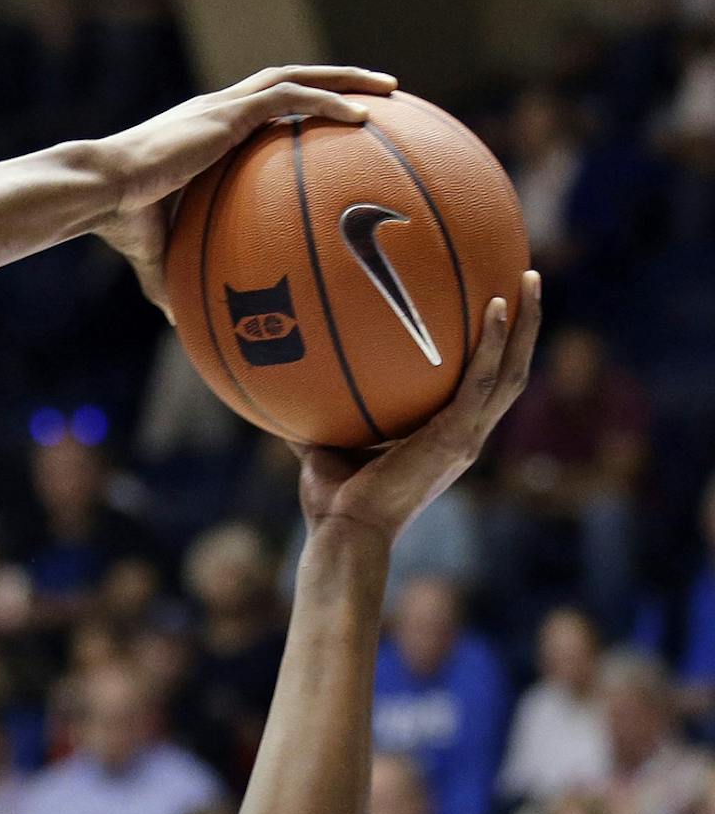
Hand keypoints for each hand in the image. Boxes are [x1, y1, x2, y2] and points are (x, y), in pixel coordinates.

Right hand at [93, 65, 397, 315]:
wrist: (99, 192)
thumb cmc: (117, 223)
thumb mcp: (154, 255)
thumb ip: (172, 281)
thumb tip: (180, 324)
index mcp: (202, 134)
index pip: (256, 109)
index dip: (294, 108)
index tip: (328, 119)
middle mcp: (215, 110)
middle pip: (286, 81)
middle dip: (334, 80)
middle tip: (379, 92)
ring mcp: (222, 107)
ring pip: (296, 78)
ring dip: (344, 79)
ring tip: (389, 88)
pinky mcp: (226, 113)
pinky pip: (290, 99)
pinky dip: (328, 102)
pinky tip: (363, 117)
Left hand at [298, 272, 540, 536]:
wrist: (346, 535)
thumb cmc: (334, 503)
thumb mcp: (324, 449)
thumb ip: (317, 419)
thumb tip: (285, 389)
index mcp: (447, 439)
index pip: (483, 388)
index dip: (496, 352)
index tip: (498, 313)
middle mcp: (466, 436)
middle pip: (511, 372)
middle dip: (525, 326)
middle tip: (527, 279)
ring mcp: (466, 437)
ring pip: (511, 371)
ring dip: (524, 325)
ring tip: (528, 278)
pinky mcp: (456, 437)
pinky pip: (482, 380)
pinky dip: (493, 343)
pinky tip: (495, 308)